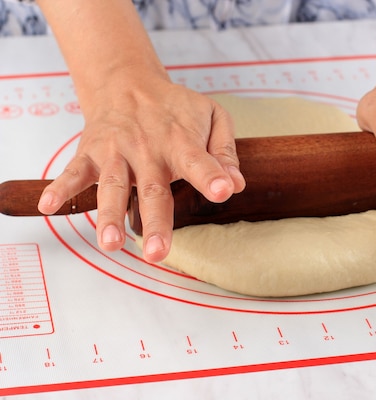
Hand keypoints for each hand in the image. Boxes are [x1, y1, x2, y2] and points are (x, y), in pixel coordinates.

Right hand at [37, 72, 244, 261]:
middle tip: (158, 252)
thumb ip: (224, 150)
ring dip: (108, 215)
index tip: (224, 191)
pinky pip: (73, 172)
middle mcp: (148, 150)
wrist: (128, 83)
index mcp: (181, 142)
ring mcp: (116, 153)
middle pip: (153, 189)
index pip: (199, 161)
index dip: (212, 176)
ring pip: (112, 187)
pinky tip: (50, 205)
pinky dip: (60, 188)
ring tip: (110, 243)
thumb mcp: (211, 116)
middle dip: (156, 221)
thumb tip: (238, 183)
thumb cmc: (176, 108)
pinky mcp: (91, 154)